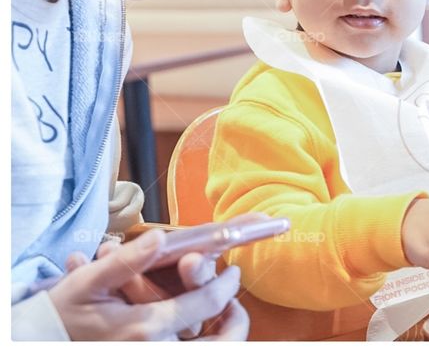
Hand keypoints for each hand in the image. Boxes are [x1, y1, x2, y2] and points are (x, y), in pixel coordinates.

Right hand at [49, 229, 247, 340]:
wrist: (44, 341)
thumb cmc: (66, 311)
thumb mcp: (90, 280)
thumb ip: (127, 260)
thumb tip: (161, 237)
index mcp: (146, 327)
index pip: (207, 303)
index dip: (227, 285)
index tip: (233, 271)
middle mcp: (156, 350)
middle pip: (220, 343)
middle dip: (236, 323)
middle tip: (235, 304)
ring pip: (206, 351)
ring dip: (222, 335)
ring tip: (224, 313)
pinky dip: (200, 342)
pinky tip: (198, 327)